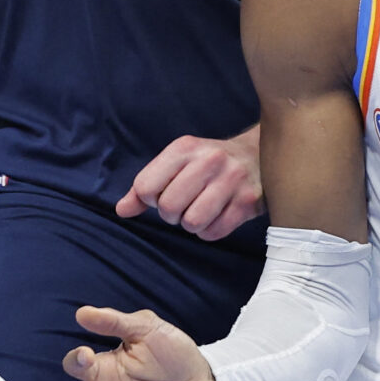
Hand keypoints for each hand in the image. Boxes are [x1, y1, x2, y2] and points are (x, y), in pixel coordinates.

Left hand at [117, 129, 261, 239]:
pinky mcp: (248, 201)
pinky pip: (213, 232)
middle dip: (171, 214)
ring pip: (192, 222)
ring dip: (191, 224)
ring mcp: (232, 180)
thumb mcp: (175, 164)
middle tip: (183, 205)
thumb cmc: (207, 164)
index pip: (145, 187)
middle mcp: (209, 160)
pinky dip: (209, 231)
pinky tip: (216, 216)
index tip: (163, 193)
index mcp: (185, 147)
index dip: (149, 199)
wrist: (257, 155)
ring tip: (200, 210)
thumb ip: (145, 186)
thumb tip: (122, 211)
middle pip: (169, 207)